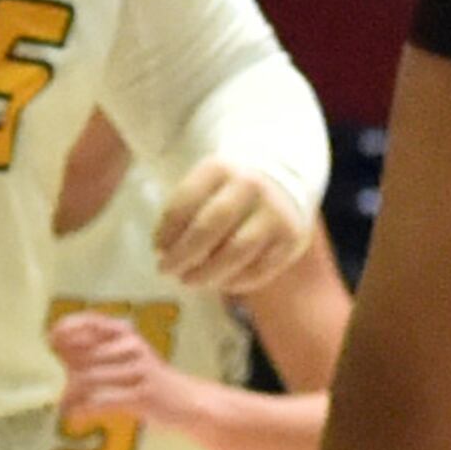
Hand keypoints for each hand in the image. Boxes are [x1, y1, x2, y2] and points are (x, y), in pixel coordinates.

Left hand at [52, 310, 179, 426]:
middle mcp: (131, 344)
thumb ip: (91, 353)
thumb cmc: (143, 379)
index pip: (90, 321)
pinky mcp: (142, 393)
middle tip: (59, 395)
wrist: (185, 400)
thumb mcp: (122, 358)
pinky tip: (76, 418)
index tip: (50, 342)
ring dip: (72, 397)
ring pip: (90, 378)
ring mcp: (138, 368)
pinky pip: (102, 400)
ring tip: (66, 408)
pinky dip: (84, 410)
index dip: (66, 329)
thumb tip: (54, 352)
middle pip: (84, 356)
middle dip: (66, 377)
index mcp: (125, 332)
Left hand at [153, 157, 306, 299]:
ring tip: (189, 280)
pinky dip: (234, 281)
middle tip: (167, 271)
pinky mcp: (292, 238)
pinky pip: (258, 270)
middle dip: (183, 254)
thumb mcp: (206, 185)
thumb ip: (183, 213)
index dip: (166, 231)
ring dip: (207, 273)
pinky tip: (220, 280)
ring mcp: (275, 212)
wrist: (283, 180)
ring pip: (236, 252)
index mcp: (221, 168)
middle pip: (210, 226)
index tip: (158, 250)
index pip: (185, 201)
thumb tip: (165, 252)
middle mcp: (251, 185)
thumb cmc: (230, 190)